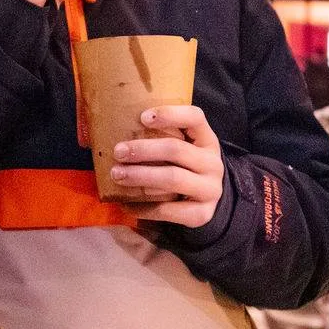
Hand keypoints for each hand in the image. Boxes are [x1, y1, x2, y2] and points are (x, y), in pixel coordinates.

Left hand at [109, 104, 224, 227]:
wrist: (207, 201)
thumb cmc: (185, 167)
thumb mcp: (184, 147)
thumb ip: (162, 137)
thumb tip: (115, 127)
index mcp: (207, 139)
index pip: (195, 117)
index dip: (170, 114)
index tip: (142, 117)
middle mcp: (213, 163)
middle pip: (176, 150)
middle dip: (143, 150)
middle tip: (118, 152)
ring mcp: (210, 190)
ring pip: (172, 178)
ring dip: (140, 176)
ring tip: (117, 175)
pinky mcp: (202, 214)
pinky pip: (168, 210)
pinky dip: (143, 207)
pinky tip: (126, 204)